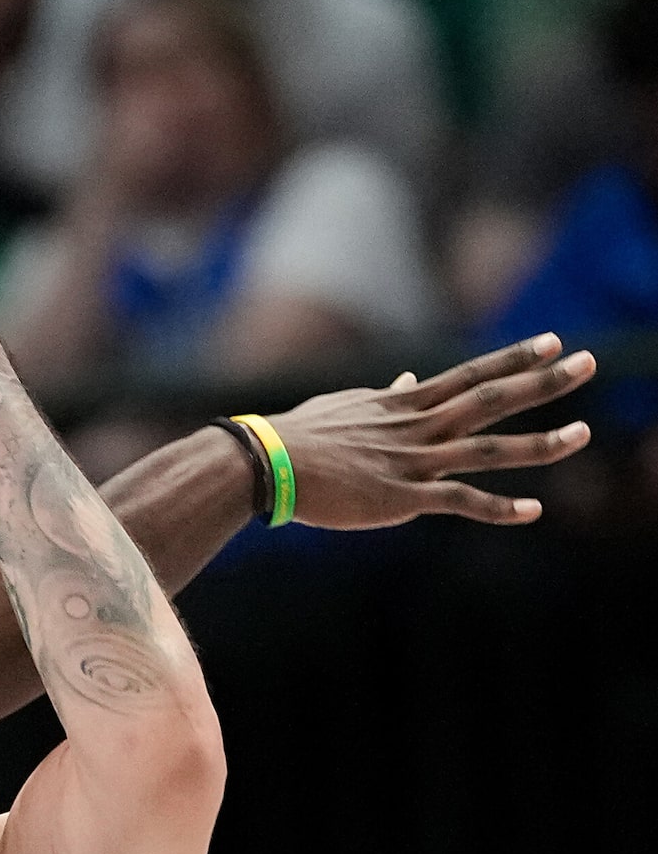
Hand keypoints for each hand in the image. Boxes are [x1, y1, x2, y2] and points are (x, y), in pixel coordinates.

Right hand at [273, 334, 595, 527]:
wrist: (263, 462)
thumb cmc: (297, 435)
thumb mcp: (347, 405)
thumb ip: (386, 394)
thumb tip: (409, 377)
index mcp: (404, 404)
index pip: (470, 374)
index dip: (514, 358)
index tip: (554, 342)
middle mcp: (417, 427)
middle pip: (492, 400)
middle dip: (544, 383)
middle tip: (590, 363)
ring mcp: (412, 461)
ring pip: (488, 449)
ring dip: (540, 444)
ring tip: (583, 434)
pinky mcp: (399, 498)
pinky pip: (459, 501)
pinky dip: (498, 508)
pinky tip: (533, 511)